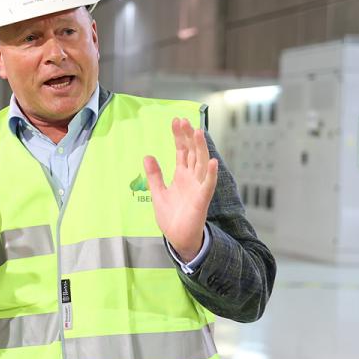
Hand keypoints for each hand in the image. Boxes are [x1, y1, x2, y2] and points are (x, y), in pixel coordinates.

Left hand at [143, 118, 217, 261]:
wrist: (178, 238)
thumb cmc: (171, 216)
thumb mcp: (158, 192)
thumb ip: (154, 175)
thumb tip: (147, 156)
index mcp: (181, 175)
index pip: (182, 151)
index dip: (180, 136)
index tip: (176, 121)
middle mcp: (192, 178)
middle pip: (192, 152)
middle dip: (189, 137)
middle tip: (184, 121)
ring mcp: (198, 188)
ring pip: (201, 163)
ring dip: (201, 148)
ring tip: (199, 132)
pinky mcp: (202, 200)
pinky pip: (208, 185)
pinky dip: (210, 174)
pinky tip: (211, 162)